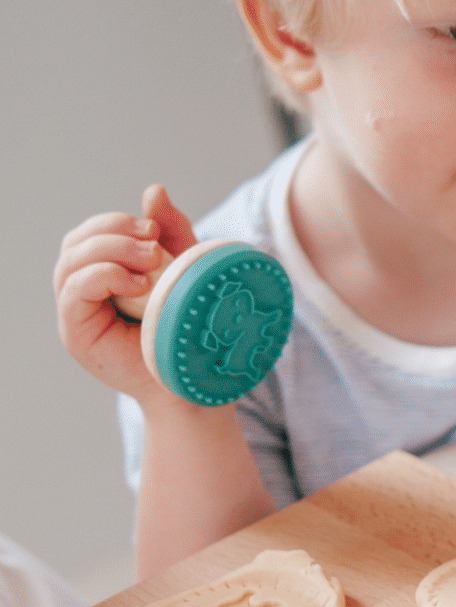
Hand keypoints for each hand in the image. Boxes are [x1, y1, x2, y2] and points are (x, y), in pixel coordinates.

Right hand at [54, 184, 197, 405]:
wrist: (193, 380)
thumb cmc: (189, 328)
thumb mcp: (185, 269)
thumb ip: (171, 231)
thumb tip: (153, 189)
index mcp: (103, 273)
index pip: (92, 232)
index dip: (118, 222)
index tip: (155, 228)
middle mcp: (83, 291)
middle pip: (77, 241)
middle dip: (114, 231)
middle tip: (153, 242)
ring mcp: (75, 312)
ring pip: (73, 260)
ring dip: (112, 251)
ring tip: (151, 265)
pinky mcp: (75, 332)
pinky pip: (75, 289)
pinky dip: (104, 275)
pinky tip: (138, 284)